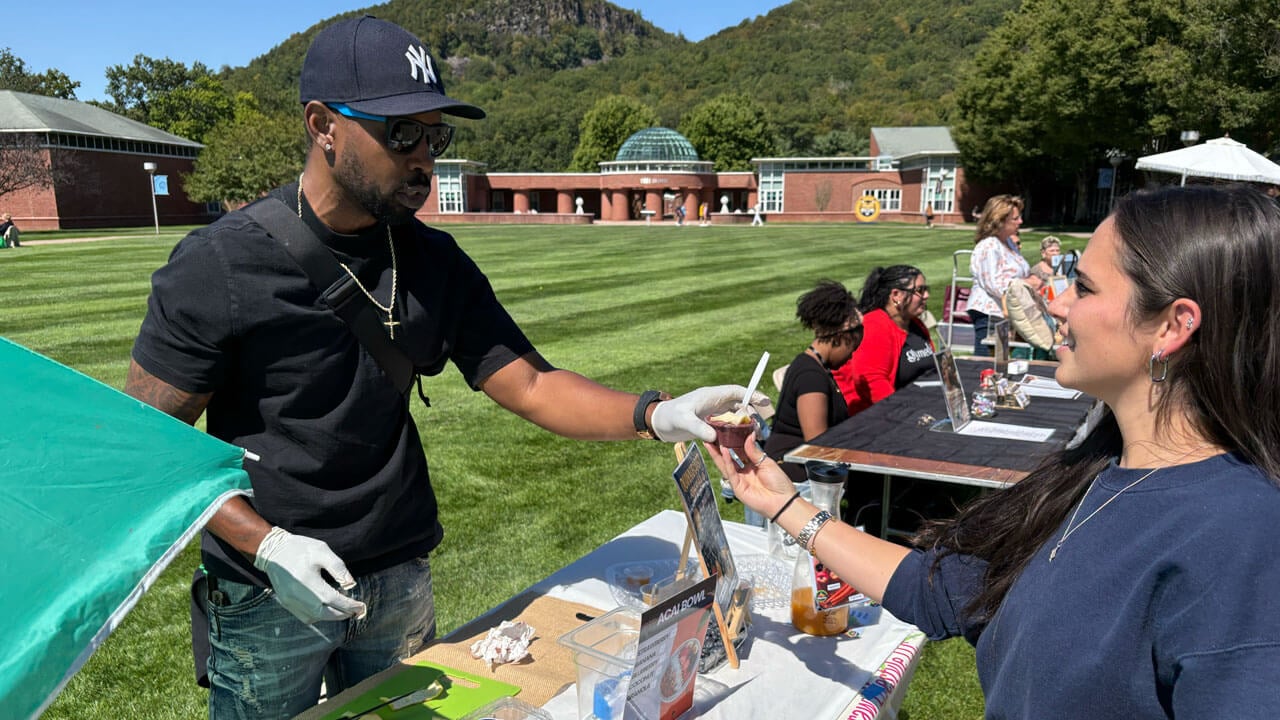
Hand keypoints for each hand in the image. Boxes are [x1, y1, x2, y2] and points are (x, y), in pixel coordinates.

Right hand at [253, 527, 367, 624]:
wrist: (272, 551)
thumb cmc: (300, 549)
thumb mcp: (322, 551)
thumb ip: (338, 568)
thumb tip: (351, 585)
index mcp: (309, 582)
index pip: (334, 600)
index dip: (350, 605)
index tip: (362, 606)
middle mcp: (299, 596)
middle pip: (326, 614)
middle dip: (343, 614)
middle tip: (355, 610)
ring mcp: (291, 602)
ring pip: (315, 618)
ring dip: (330, 616)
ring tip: (342, 608)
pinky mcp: (286, 603)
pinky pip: (305, 617)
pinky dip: (318, 616)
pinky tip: (325, 608)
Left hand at [650, 384, 772, 441]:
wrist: (659, 423)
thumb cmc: (670, 416)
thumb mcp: (683, 421)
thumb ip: (698, 427)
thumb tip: (714, 437)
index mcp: (711, 396)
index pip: (736, 392)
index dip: (751, 395)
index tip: (765, 402)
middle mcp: (714, 402)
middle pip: (740, 405)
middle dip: (752, 415)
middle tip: (760, 429)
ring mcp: (713, 413)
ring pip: (736, 416)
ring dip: (746, 425)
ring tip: (756, 437)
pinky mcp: (710, 423)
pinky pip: (728, 426)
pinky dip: (737, 432)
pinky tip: (743, 442)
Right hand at [703, 432, 797, 516]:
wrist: (782, 501)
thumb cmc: (779, 483)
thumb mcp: (766, 462)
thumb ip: (754, 451)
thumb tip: (748, 436)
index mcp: (752, 465)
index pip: (738, 451)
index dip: (731, 442)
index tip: (725, 432)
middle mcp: (744, 472)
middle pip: (729, 458)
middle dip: (719, 447)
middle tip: (712, 435)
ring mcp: (739, 480)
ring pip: (725, 465)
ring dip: (718, 454)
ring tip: (711, 441)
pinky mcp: (737, 487)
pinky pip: (730, 473)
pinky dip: (727, 462)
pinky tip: (724, 452)